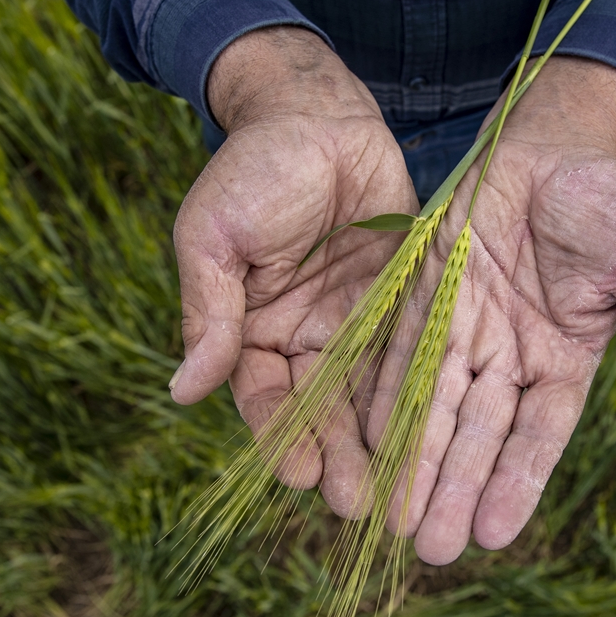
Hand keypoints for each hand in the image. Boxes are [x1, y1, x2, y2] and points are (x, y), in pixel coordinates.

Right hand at [169, 27, 416, 515]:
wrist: (317, 113)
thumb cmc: (254, 169)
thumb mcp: (215, 237)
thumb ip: (208, 313)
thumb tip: (182, 392)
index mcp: (252, 328)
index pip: (263, 397)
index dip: (278, 435)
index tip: (295, 474)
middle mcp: (304, 336)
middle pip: (320, 409)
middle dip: (335, 456)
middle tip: (356, 503)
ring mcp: (354, 320)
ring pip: (367, 393)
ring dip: (378, 440)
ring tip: (396, 488)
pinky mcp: (400, 299)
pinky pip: (408, 351)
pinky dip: (416, 392)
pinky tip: (433, 429)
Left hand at [367, 57, 615, 564]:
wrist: (548, 139)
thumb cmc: (608, 199)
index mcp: (565, 358)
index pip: (539, 433)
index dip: (516, 481)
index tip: (494, 534)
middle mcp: (509, 355)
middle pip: (478, 434)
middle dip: (455, 488)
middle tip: (431, 550)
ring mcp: (463, 327)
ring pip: (433, 405)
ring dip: (414, 459)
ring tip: (393, 517)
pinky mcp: (422, 294)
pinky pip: (398, 351)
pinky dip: (381, 393)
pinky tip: (363, 440)